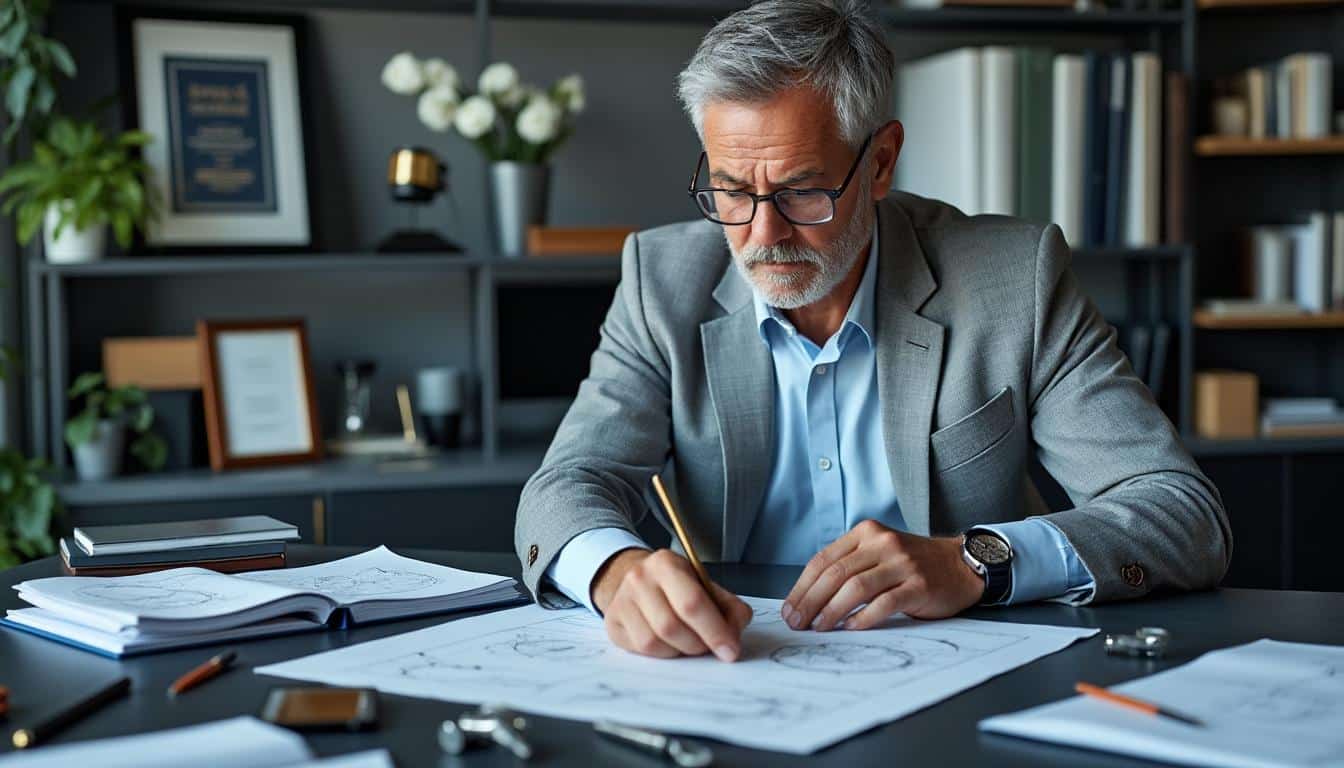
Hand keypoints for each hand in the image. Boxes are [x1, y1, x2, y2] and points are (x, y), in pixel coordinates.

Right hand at [592, 548, 752, 660]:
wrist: (639, 581)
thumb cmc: (677, 587)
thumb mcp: (706, 586)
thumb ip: (729, 608)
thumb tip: (733, 637)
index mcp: (666, 564)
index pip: (692, 602)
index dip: (715, 631)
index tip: (730, 650)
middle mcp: (639, 579)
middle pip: (671, 626)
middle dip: (697, 644)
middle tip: (709, 647)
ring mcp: (622, 601)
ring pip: (654, 642)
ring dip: (679, 651)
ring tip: (689, 642)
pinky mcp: (613, 623)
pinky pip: (641, 650)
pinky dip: (663, 653)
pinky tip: (670, 644)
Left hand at [782, 520, 984, 631]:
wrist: (960, 564)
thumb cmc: (912, 564)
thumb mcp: (878, 553)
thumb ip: (849, 565)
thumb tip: (809, 598)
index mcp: (866, 533)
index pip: (823, 560)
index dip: (802, 587)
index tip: (790, 609)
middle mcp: (882, 543)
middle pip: (835, 574)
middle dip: (810, 601)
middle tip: (797, 623)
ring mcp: (902, 563)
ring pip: (855, 588)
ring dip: (831, 611)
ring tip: (819, 628)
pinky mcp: (918, 584)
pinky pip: (884, 603)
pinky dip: (863, 618)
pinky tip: (851, 628)